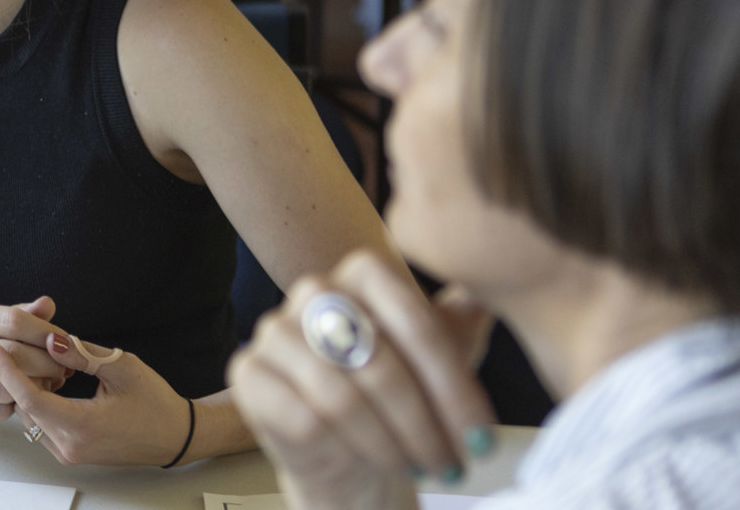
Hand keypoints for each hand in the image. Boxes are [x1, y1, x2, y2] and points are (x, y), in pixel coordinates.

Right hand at [0, 297, 73, 424]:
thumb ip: (18, 314)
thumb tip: (47, 305)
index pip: (13, 320)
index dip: (45, 332)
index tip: (64, 342)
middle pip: (14, 355)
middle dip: (47, 363)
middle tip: (63, 368)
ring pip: (7, 388)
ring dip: (35, 388)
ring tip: (46, 384)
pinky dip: (15, 405)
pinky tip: (19, 398)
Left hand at [0, 334, 190, 465]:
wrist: (174, 436)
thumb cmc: (155, 403)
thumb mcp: (122, 368)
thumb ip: (82, 354)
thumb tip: (50, 340)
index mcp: (82, 426)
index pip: (29, 398)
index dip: (8, 371)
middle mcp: (70, 446)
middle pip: (23, 408)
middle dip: (16, 377)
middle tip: (18, 346)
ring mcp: (69, 453)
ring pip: (29, 418)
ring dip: (27, 390)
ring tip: (40, 362)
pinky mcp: (70, 453)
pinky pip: (41, 426)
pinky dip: (38, 404)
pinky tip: (51, 383)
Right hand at [227, 251, 496, 509]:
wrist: (350, 450)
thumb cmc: (400, 399)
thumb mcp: (445, 355)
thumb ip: (463, 319)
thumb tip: (492, 288)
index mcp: (362, 272)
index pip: (416, 323)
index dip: (453, 386)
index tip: (482, 437)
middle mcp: (312, 291)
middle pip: (380, 360)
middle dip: (425, 422)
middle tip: (455, 462)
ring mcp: (273, 332)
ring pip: (342, 396)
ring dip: (391, 443)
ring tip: (418, 466)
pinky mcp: (247, 374)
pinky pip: (304, 418)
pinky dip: (346, 448)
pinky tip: (368, 462)